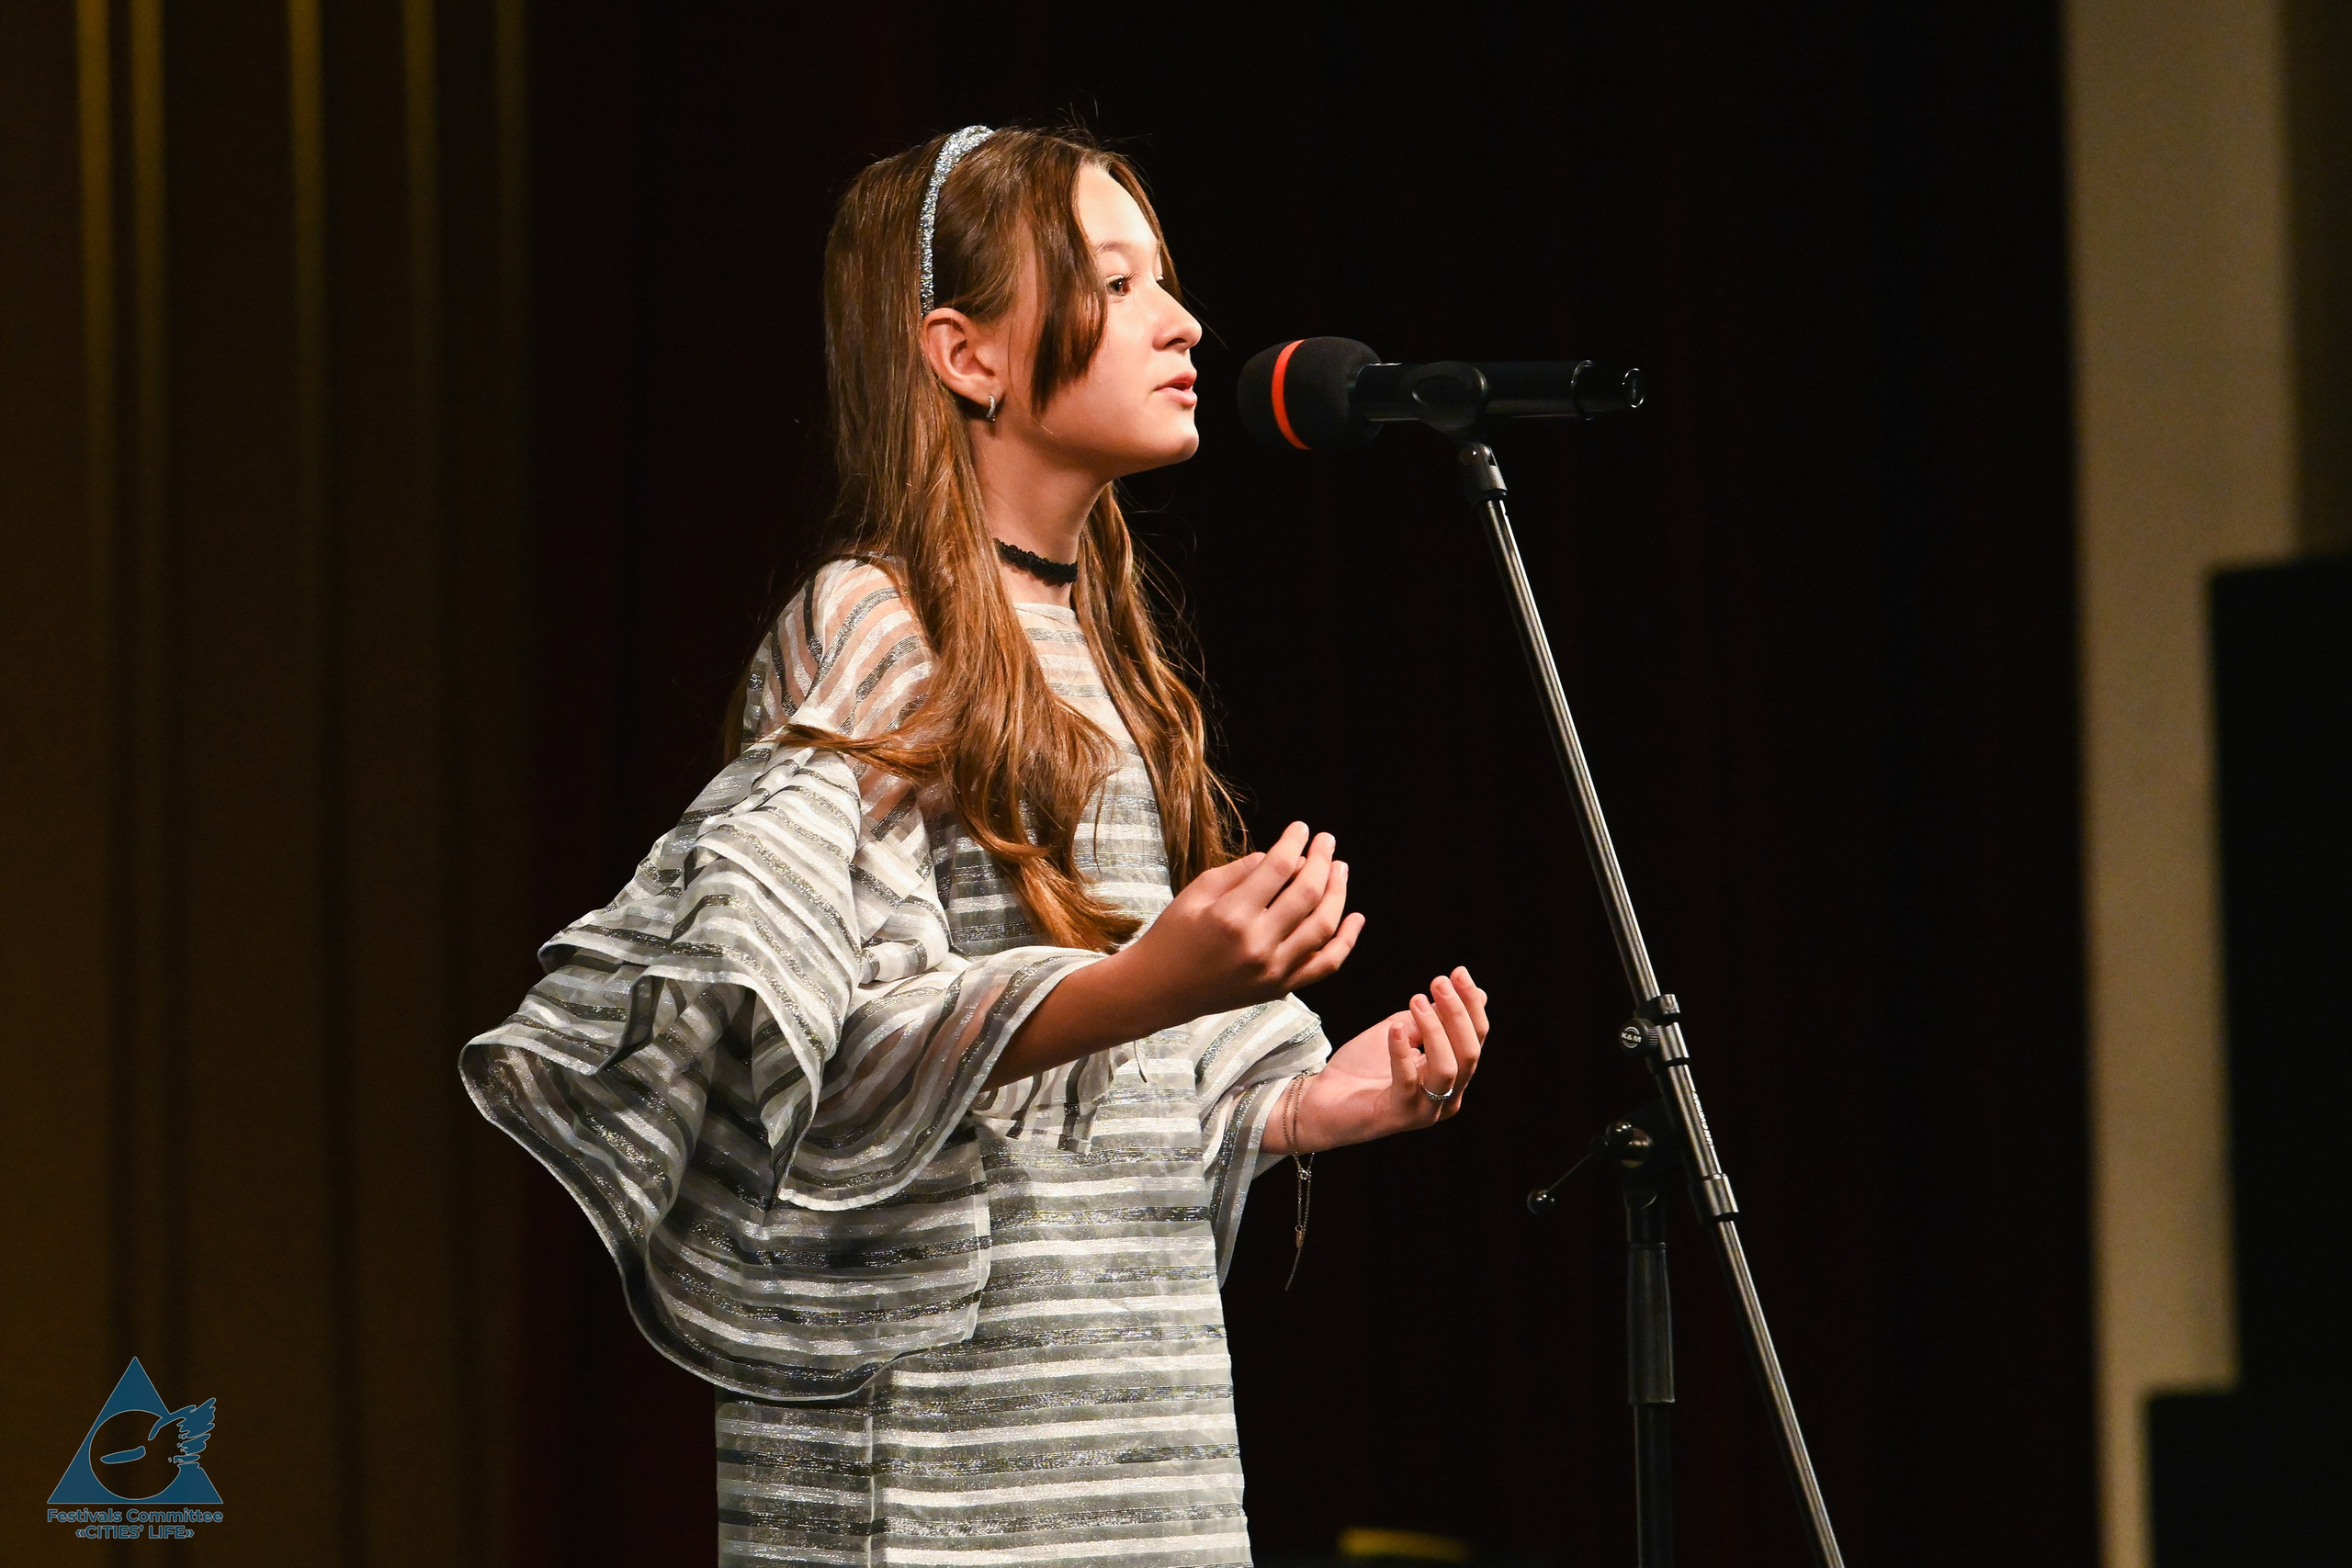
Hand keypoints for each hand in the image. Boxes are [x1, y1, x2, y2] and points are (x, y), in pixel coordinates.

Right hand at [983, 822, 1363, 1089]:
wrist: (1159, 990)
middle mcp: (1258, 944)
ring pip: (1323, 926)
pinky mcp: (1280, 988)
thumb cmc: (1172, 935)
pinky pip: (1325, 965)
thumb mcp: (1196, 892)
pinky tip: (1356, 918)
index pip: (1278, 868)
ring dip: (1338, 893)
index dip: (1294, 843)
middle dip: (1322, 861)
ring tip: (1340, 869)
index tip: (1301, 828)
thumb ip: (1238, 871)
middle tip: (1327, 840)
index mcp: (1232, 915)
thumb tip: (1276, 856)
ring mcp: (1273, 971)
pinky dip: (1346, 942)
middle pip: (1307, 894)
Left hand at [1273, 967, 1490, 1152]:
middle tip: (1438, 982)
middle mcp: (1448, 1097)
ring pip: (1447, 1069)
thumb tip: (1478, 993)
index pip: (1475, 1038)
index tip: (1458, 972)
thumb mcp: (1402, 1030)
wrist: (1322, 1099)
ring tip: (1415, 999)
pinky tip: (1394, 1028)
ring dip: (1434, 1029)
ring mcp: (1426, 1110)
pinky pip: (1408, 1081)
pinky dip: (1402, 1051)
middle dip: (1457, 1014)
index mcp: (1453, 1076)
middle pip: (1469, 1054)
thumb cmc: (1363, 1066)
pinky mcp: (1399, 1116)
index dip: (1469, 1005)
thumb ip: (1435, 1017)